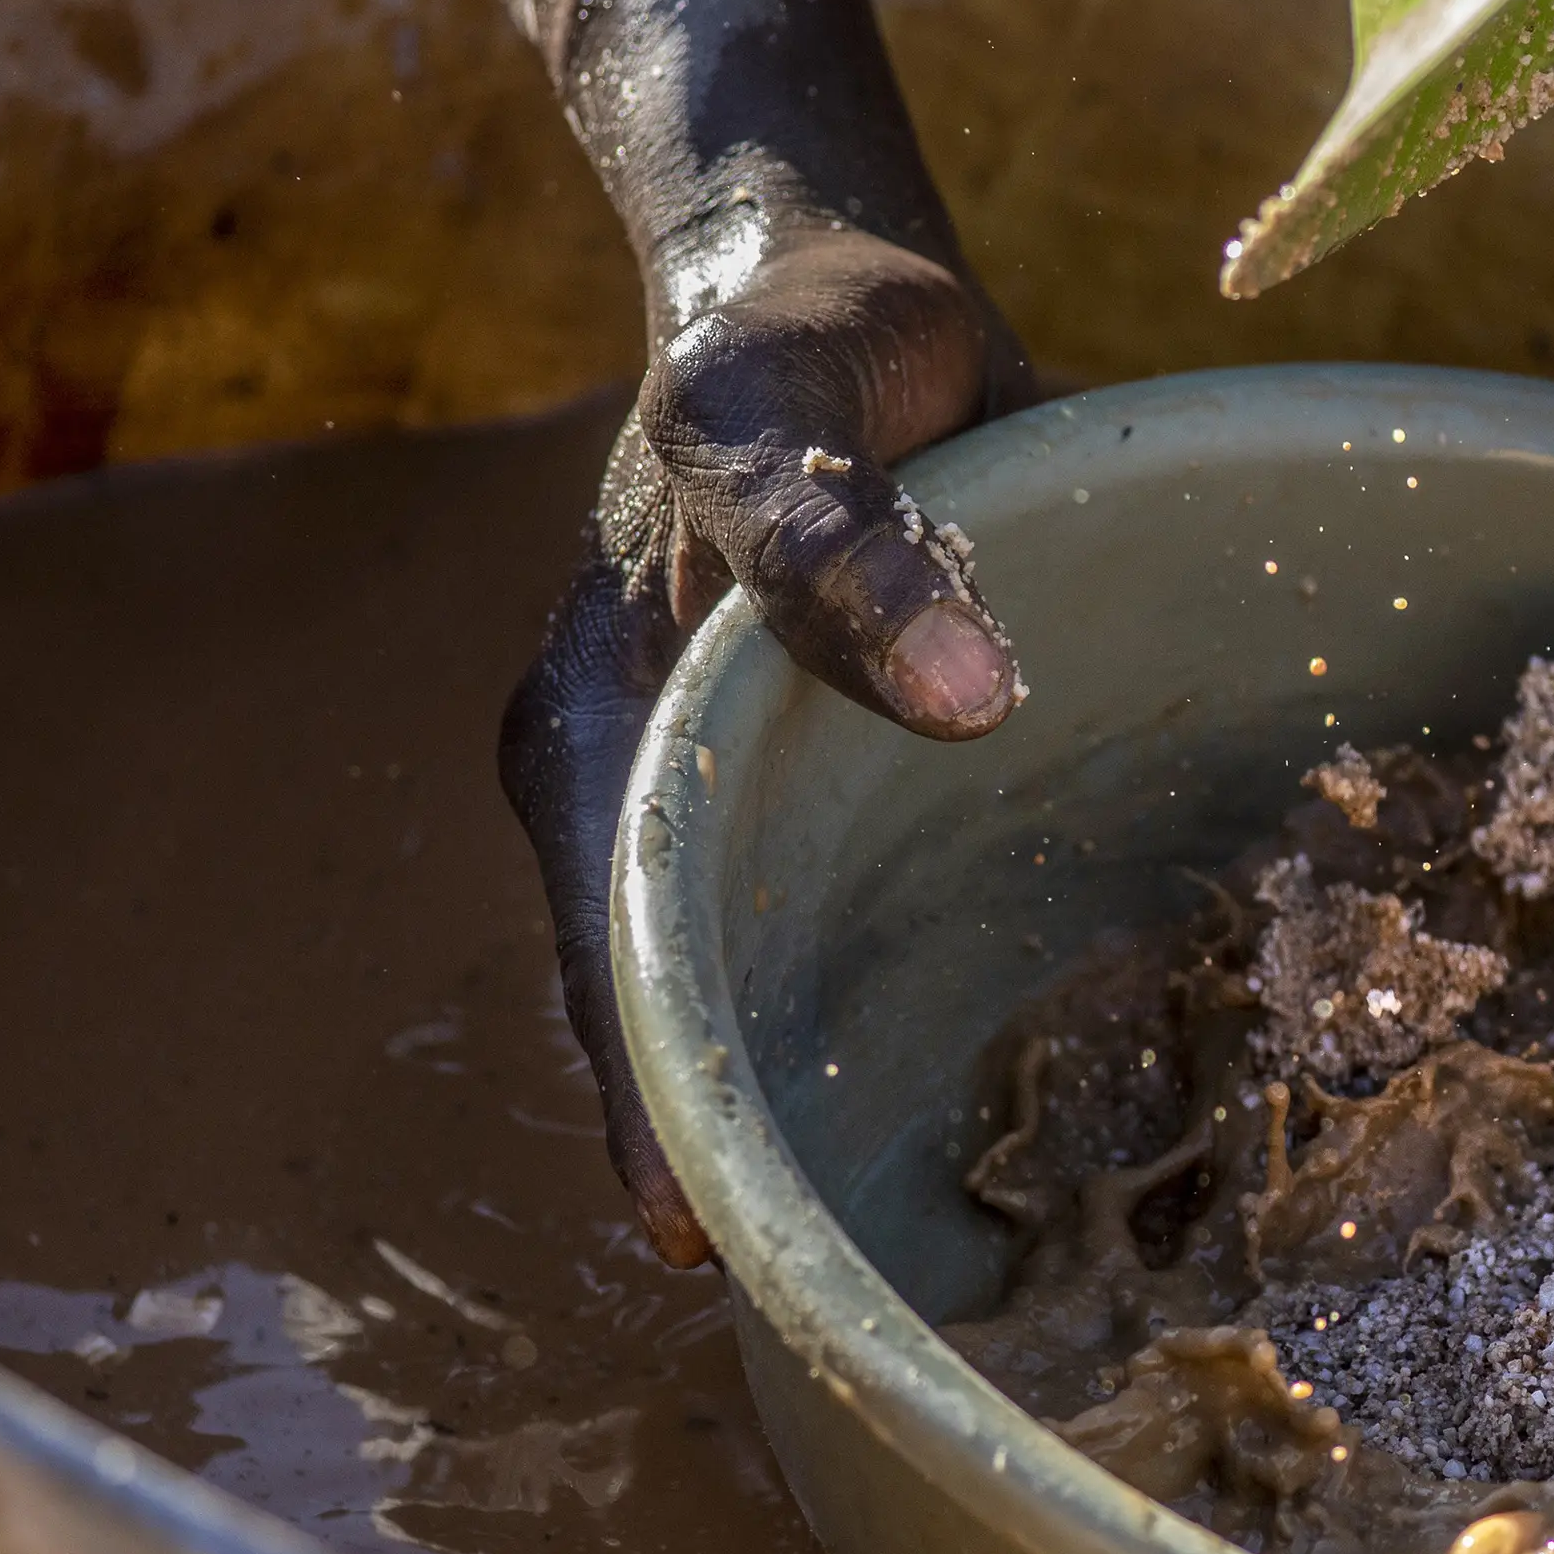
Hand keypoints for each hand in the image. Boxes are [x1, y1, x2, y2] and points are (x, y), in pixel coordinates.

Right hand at [501, 222, 1035, 1262]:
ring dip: (786, 1072)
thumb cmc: (799, 330)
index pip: (613, 948)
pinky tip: (930, 1076)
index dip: (655, 1097)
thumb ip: (851, 543)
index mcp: (597, 714)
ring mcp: (697, 773)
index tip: (705, 1237)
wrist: (806, 272)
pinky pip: (797, 898)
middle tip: (828, 1282)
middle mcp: (625, 768)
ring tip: (882, 1229)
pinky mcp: (783, 761)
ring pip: (727, 958)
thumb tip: (955, 695)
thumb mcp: (792, 405)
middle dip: (724, 1125)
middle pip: (661, 986)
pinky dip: (843, 983)